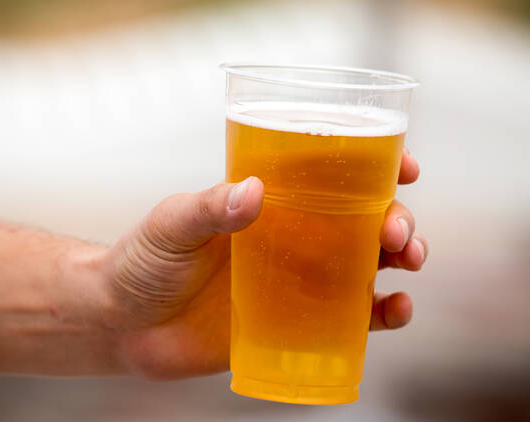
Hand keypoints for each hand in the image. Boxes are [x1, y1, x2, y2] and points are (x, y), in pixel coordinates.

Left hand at [101, 149, 426, 379]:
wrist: (120, 324)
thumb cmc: (140, 263)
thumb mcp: (169, 225)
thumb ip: (207, 208)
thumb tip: (253, 190)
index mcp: (267, 204)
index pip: (330, 175)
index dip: (374, 166)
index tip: (403, 165)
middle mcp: (291, 238)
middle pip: (363, 220)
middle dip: (395, 218)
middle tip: (397, 232)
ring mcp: (296, 282)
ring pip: (368, 265)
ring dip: (400, 260)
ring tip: (408, 262)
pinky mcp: (293, 324)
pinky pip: (350, 318)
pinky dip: (382, 313)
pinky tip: (395, 310)